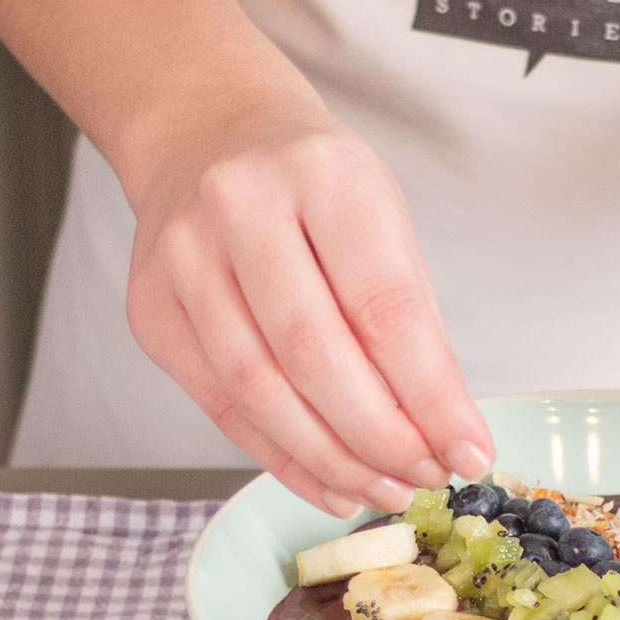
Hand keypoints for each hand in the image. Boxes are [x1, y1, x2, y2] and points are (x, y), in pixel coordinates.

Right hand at [123, 97, 493, 515]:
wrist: (207, 131)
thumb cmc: (313, 185)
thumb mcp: (381, 217)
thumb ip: (408, 317)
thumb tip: (442, 432)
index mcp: (322, 172)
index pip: (385, 309)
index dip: (431, 397)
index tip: (469, 453)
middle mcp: (240, 206)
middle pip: (315, 355)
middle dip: (381, 438)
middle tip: (427, 478)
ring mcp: (183, 256)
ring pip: (259, 391)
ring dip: (332, 459)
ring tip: (385, 488)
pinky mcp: (150, 307)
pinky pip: (220, 406)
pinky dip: (281, 457)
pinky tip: (330, 482)